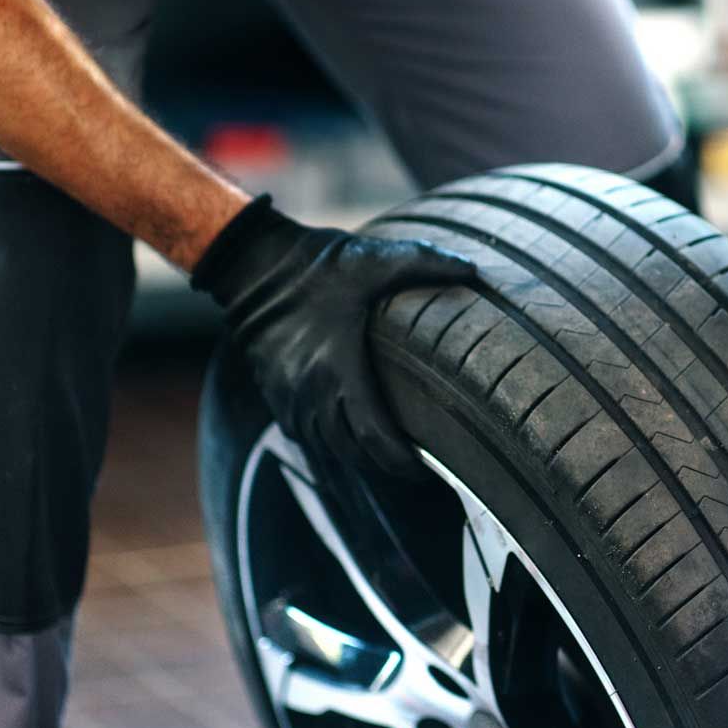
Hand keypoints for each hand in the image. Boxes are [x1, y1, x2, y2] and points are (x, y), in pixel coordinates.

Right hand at [193, 196, 475, 473]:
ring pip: (327, 449)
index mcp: (338, 371)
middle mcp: (310, 394)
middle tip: (415, 464)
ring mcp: (289, 399)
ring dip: (357, 456)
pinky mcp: (275, 396)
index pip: (374, 438)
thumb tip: (474, 270)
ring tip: (387, 454)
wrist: (253, 265)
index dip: (401, 461)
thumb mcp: (374, 260)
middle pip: (353, 453)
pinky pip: (304, 436)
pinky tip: (349, 436)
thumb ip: (426, 262)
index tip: (424, 467)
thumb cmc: (317, 266)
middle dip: (385, 464)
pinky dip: (329, 443)